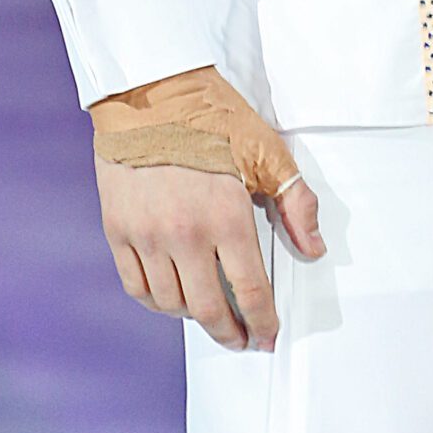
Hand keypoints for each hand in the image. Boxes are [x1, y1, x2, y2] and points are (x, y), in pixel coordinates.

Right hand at [92, 66, 324, 352]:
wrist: (151, 93)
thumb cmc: (212, 118)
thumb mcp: (268, 152)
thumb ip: (295, 203)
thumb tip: (313, 247)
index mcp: (227, 217)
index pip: (250, 290)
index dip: (262, 321)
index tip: (267, 336)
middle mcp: (184, 235)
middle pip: (208, 309)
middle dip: (229, 332)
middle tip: (242, 339)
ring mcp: (147, 236)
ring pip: (171, 303)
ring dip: (194, 317)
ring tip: (210, 315)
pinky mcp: (118, 231)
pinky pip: (136, 286)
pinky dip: (156, 301)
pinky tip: (172, 298)